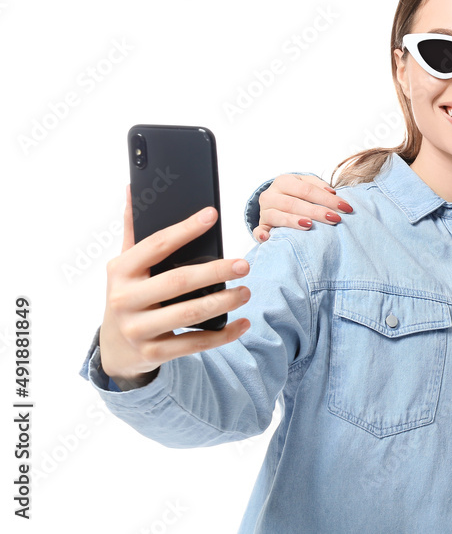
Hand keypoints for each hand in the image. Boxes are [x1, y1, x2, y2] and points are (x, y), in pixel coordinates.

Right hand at [99, 189, 252, 383]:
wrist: (114, 350)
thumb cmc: (128, 295)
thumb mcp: (124, 264)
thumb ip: (132, 229)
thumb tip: (133, 188)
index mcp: (120, 271)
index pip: (156, 244)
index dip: (185, 228)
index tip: (212, 215)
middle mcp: (125, 299)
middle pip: (178, 281)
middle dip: (215, 271)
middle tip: (244, 264)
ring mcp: (138, 329)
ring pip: (189, 313)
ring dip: (224, 302)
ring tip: (246, 291)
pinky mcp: (153, 353)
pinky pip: (194, 344)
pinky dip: (223, 334)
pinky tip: (242, 323)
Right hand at [254, 173, 352, 242]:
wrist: (274, 200)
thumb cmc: (295, 193)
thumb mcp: (306, 184)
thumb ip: (318, 186)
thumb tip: (332, 192)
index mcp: (283, 181)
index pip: (307, 190)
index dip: (327, 199)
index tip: (345, 207)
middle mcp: (271, 195)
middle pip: (294, 203)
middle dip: (316, 211)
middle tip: (335, 219)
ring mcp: (264, 211)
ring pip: (278, 216)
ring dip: (293, 221)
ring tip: (309, 225)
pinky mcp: (261, 225)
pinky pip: (258, 231)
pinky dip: (261, 235)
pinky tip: (268, 239)